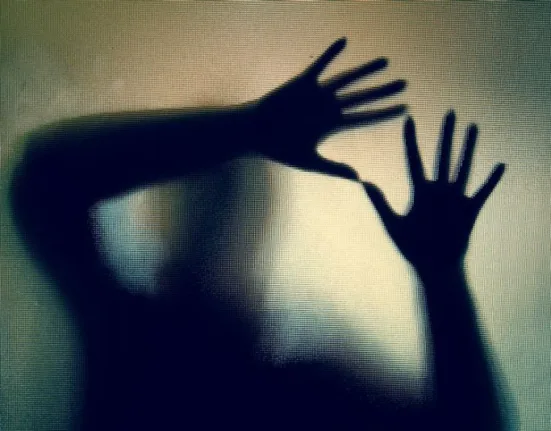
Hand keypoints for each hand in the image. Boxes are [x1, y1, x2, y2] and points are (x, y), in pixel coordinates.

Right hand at [256, 38, 405, 180]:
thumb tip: (359, 178)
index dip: (384, 113)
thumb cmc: (279, 148)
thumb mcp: (309, 162)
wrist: (255, 133)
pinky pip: (319, 65)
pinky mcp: (302, 82)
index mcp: (332, 125)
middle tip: (405, 83)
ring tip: (386, 62)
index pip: (364, 118)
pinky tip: (344, 41)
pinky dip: (331, 54)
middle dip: (383, 91)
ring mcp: (317, 94)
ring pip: (347, 79)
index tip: (405, 108)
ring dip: (365, 70)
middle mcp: (329, 107)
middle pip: (362, 97)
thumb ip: (334, 168)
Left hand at [363, 111, 504, 271]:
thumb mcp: (392, 224)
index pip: (414, 159)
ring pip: (463, 167)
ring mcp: (455, 198)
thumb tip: (363, 182)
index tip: (408, 119)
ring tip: (473, 126)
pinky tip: (500, 165)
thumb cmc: (411, 247)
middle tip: (450, 112)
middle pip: (443, 156)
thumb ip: (380, 203)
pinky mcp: (469, 210)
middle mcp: (438, 190)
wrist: (433, 267)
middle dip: (446, 134)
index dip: (411, 140)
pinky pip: (482, 192)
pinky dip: (491, 180)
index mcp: (419, 192)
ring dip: (468, 147)